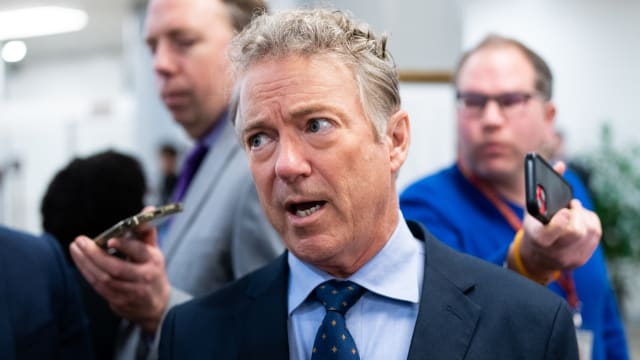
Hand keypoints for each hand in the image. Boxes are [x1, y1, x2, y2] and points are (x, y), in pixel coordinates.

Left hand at [70, 220, 169, 332]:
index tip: (110, 239)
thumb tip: (147, 209)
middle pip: (116, 268)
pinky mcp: (119, 302)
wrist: (156, 305)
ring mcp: (130, 291)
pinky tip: (80, 263)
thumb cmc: (152, 271)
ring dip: (86, 264)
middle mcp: (143, 277)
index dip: (125, 246)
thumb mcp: (154, 251)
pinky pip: (99, 287)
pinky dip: (88, 274)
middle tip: (80, 241)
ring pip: (104, 278)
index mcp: (153, 261)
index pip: (139, 252)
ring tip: (75, 249)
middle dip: (95, 254)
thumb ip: (146, 231)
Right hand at [513, 162, 601, 280]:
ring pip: (589, 230)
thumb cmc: (534, 227)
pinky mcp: (582, 259)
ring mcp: (569, 258)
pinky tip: (580, 221)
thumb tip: (561, 164)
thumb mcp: (531, 209)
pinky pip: (595, 234)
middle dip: (577, 213)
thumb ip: (543, 188)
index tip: (565, 210)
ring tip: (573, 213)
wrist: (537, 257)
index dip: (561, 221)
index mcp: (537, 238)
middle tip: (571, 205)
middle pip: (575, 231)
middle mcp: (554, 252)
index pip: (551, 232)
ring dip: (583, 216)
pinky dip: (589, 222)